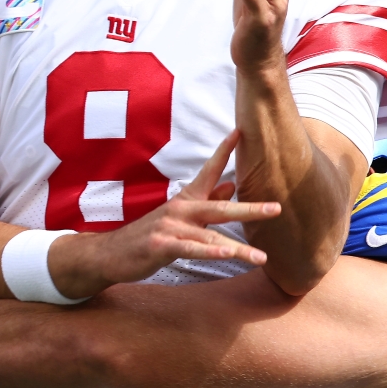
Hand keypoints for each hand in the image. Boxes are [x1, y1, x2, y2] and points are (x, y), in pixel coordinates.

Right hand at [54, 131, 279, 294]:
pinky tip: (226, 255)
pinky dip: (209, 252)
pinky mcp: (161, 246)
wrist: (109, 253)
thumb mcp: (178, 214)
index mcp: (185, 199)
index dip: (224, 151)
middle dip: (250, 208)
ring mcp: (170, 227)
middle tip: (277, 208)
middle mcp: (180, 209)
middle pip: (220, 207)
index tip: (241, 131)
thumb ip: (206, 199)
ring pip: (210, 235)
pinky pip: (190, 249)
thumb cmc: (148, 234)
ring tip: (262, 256)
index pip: (208, 171)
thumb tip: (232, 185)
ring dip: (237, 247)